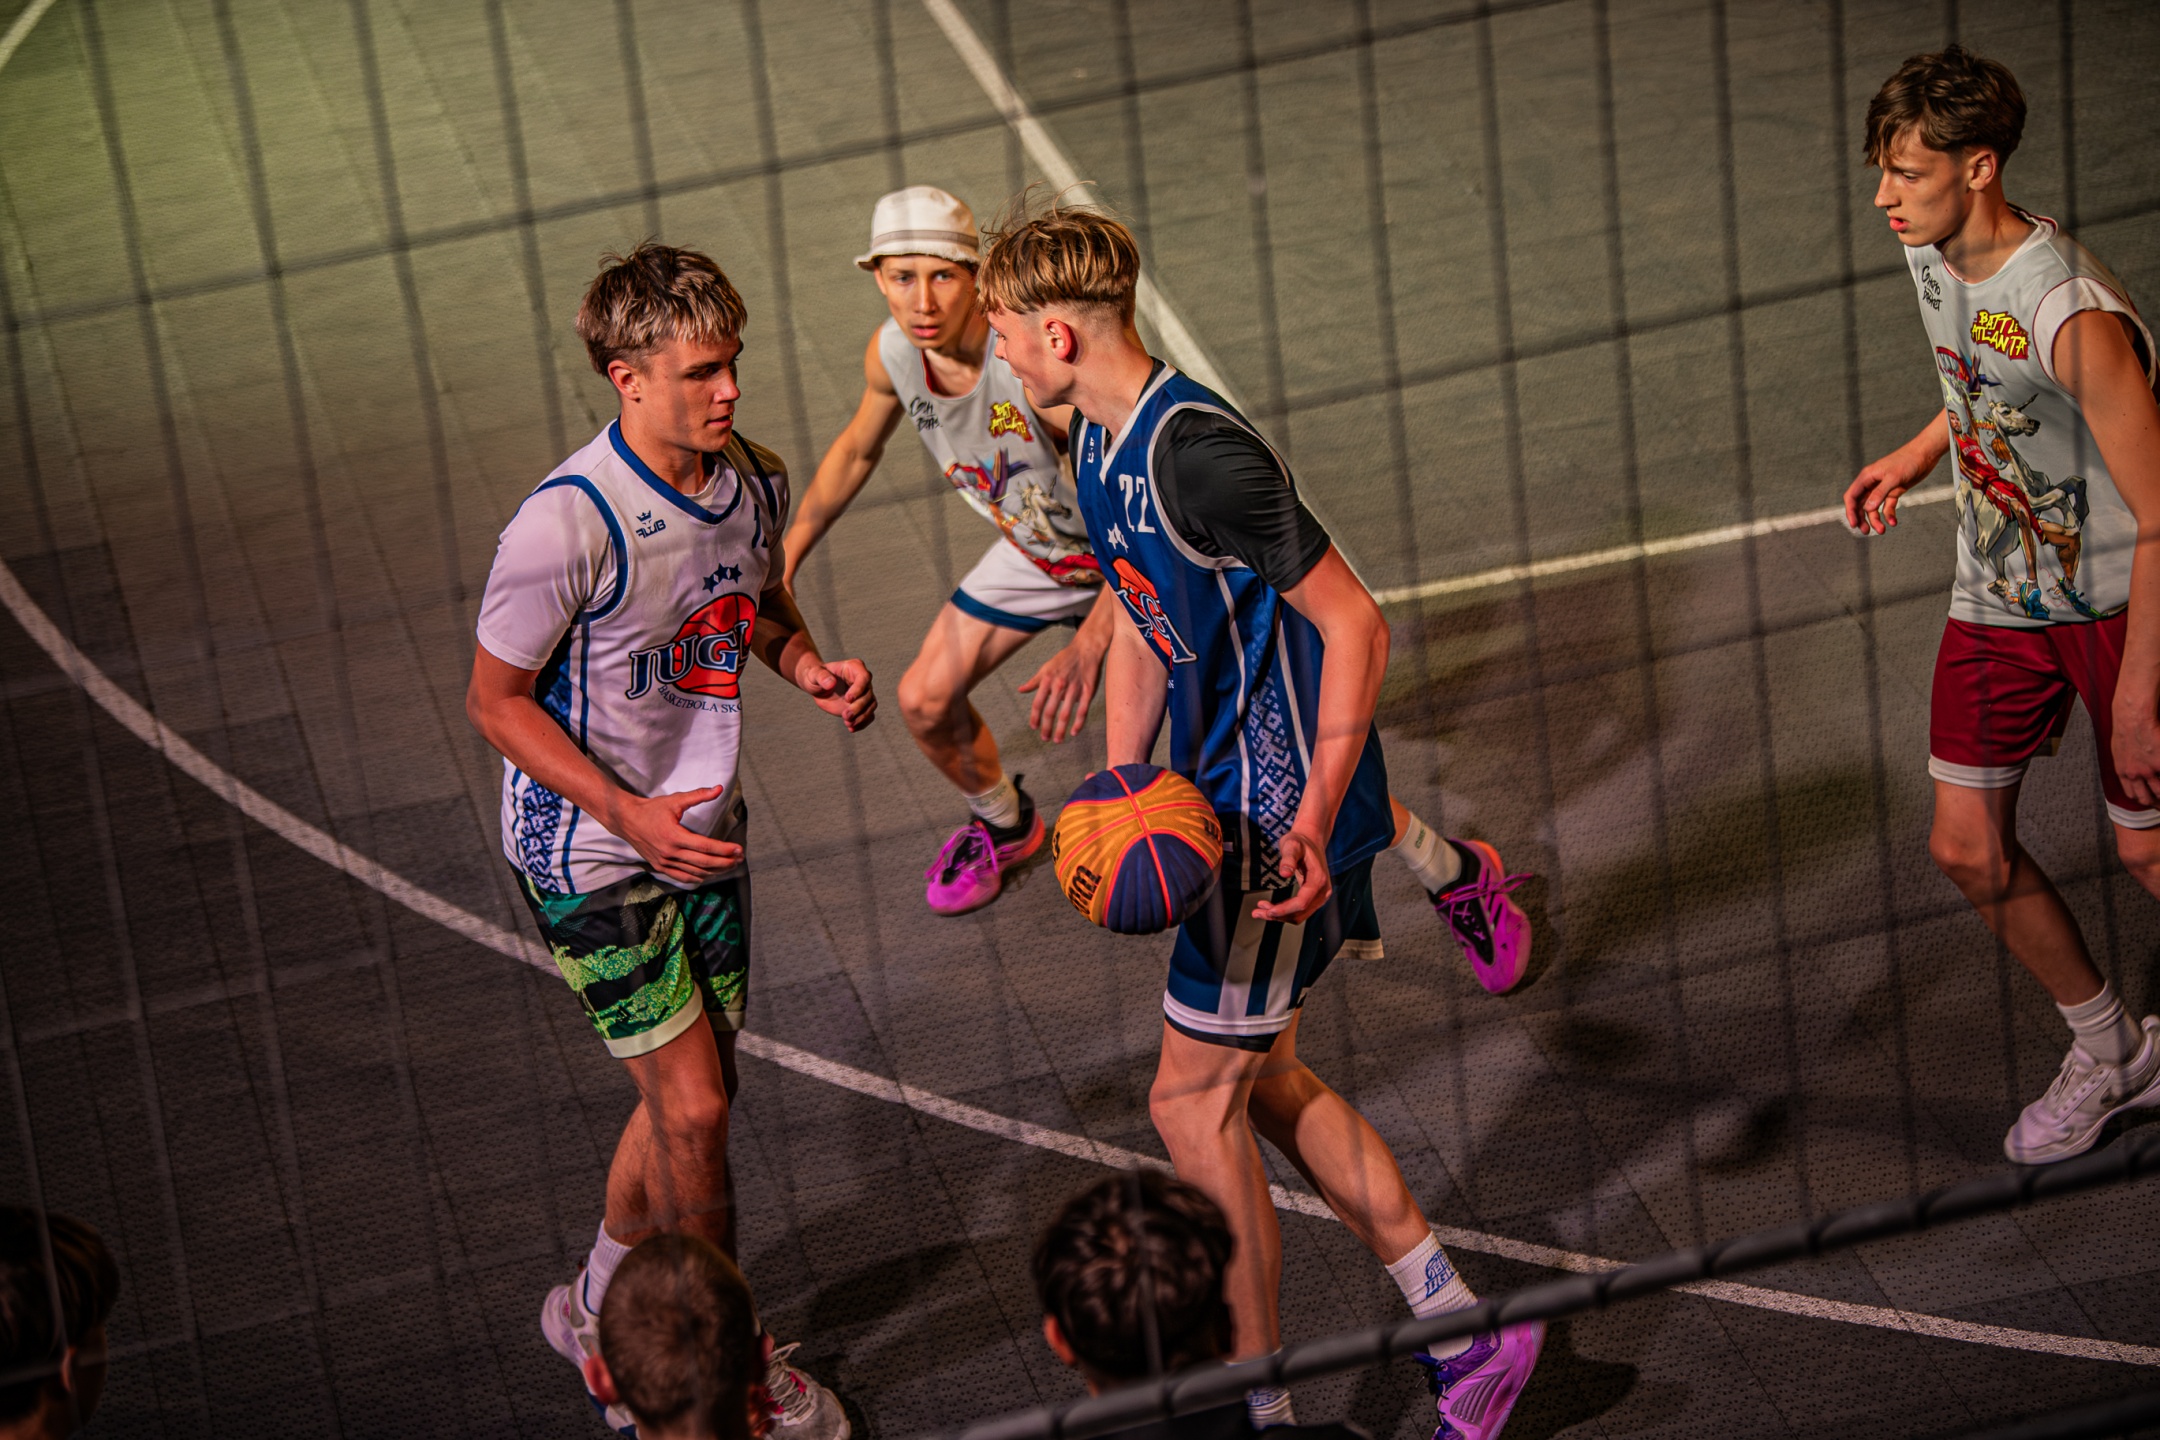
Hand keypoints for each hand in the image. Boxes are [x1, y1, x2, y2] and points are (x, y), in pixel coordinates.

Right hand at [609, 784, 743, 885]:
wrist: (626, 820)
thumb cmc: (651, 809)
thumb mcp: (675, 800)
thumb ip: (698, 796)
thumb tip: (719, 789)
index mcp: (674, 836)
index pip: (705, 847)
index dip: (724, 849)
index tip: (739, 849)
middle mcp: (669, 853)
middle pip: (703, 863)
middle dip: (725, 862)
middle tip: (739, 859)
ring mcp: (664, 863)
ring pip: (695, 873)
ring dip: (715, 871)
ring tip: (730, 865)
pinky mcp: (660, 867)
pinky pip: (682, 877)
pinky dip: (698, 878)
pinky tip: (709, 874)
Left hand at [799, 656, 875, 730]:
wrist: (817, 686)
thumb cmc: (816, 676)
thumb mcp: (814, 674)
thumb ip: (821, 676)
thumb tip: (831, 683)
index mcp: (854, 667)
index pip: (864, 677)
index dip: (859, 689)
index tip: (848, 699)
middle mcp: (863, 680)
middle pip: (868, 694)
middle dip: (858, 707)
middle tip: (845, 716)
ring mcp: (864, 694)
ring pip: (870, 706)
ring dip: (861, 717)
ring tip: (848, 723)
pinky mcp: (861, 706)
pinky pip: (868, 715)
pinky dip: (862, 723)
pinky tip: (851, 728)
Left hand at [1018, 633, 1105, 741]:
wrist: (1086, 649)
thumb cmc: (1065, 659)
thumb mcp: (1046, 667)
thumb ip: (1034, 681)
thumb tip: (1021, 690)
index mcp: (1048, 680)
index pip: (1038, 703)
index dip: (1035, 717)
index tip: (1034, 727)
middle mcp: (1059, 686)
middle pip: (1050, 712)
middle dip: (1046, 728)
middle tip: (1045, 739)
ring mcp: (1074, 689)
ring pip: (1065, 714)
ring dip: (1060, 730)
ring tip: (1057, 740)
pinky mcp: (1087, 691)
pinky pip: (1082, 710)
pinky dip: (1078, 723)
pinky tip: (1074, 732)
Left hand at [1252, 828, 1331, 922]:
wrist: (1311, 840)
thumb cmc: (1300, 841)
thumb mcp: (1292, 845)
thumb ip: (1288, 858)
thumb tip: (1284, 874)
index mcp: (1319, 879)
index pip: (1302, 902)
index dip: (1285, 909)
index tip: (1269, 911)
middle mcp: (1323, 891)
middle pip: (1300, 912)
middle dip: (1279, 915)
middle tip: (1257, 912)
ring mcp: (1320, 896)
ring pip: (1299, 915)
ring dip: (1280, 916)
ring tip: (1259, 911)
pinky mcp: (1314, 897)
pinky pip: (1299, 910)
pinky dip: (1285, 912)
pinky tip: (1270, 908)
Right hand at [1844, 451, 1929, 534]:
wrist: (1925, 454)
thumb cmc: (1908, 461)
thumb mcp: (1893, 478)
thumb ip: (1880, 493)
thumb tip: (1867, 509)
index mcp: (1867, 477)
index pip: (1852, 496)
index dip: (1850, 511)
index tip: (1854, 524)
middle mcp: (1872, 483)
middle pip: (1861, 505)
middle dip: (1862, 519)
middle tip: (1866, 531)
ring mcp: (1882, 488)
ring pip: (1873, 508)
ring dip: (1876, 519)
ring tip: (1882, 531)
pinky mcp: (1894, 491)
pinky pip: (1887, 506)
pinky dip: (1889, 514)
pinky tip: (1893, 522)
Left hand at [2115, 701, 2159, 807]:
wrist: (2132, 718)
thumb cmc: (2124, 730)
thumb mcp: (2118, 752)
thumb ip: (2125, 766)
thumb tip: (2131, 774)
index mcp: (2123, 773)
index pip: (2133, 795)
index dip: (2144, 800)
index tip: (2152, 802)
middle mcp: (2135, 775)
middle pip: (2147, 798)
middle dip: (2157, 804)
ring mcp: (2149, 770)